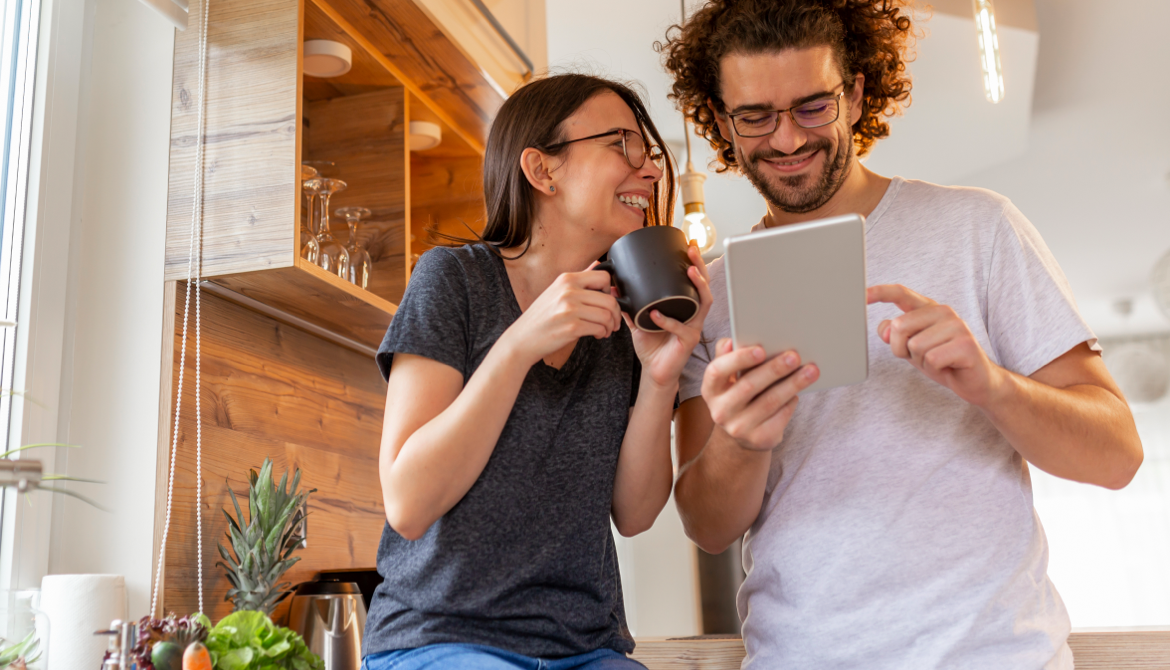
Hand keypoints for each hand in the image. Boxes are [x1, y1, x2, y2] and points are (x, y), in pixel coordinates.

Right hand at [501, 264, 621, 366]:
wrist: (522, 339)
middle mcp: (568, 291)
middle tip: (613, 322)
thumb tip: (598, 264)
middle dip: (616, 313)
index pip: (603, 276)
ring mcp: (570, 308)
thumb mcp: (556, 291)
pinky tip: (596, 335)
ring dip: (610, 325)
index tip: (606, 301)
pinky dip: (602, 333)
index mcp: (566, 279)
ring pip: (607, 315)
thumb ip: (578, 280)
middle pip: (609, 299)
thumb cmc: (541, 317)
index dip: (610, 291)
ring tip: (604, 330)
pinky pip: (599, 328)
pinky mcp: (572, 326)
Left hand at [629, 243, 714, 388]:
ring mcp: (694, 327)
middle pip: (705, 286)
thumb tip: (614, 286)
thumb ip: (629, 305)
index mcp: (684, 307)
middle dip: (700, 266)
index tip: (688, 244)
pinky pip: (681, 328)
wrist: (654, 372)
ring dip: (698, 286)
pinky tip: (656, 313)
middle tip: (691, 250)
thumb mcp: (639, 320)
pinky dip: (668, 321)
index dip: (694, 262)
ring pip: (704, 303)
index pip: (694, 281)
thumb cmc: (652, 345)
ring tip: (689, 271)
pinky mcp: (688, 342)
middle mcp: (693, 314)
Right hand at [701, 338, 818, 450]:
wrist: (742, 434)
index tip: (761, 349)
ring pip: (770, 401)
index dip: (738, 359)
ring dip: (793, 384)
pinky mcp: (758, 439)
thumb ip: (728, 356)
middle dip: (774, 369)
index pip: (717, 371)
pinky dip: (791, 402)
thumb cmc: (738, 394)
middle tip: (794, 356)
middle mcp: (720, 410)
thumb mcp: (728, 378)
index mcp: (711, 389)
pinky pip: (780, 417)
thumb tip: (732, 341)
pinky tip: (799, 393)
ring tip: (810, 371)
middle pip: (749, 386)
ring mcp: (738, 428)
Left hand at [867, 284, 1005, 406]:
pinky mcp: (966, 344)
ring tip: (938, 361)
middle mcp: (944, 312)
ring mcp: (957, 326)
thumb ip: (896, 335)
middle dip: (901, 349)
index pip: (901, 294)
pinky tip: (948, 366)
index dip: (880, 292)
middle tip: (921, 357)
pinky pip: (932, 359)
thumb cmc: (942, 361)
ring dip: (921, 361)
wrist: (976, 381)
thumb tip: (885, 328)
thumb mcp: (912, 347)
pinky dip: (935, 368)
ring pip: (915, 346)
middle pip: (899, 327)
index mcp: (929, 309)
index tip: (861, 295)